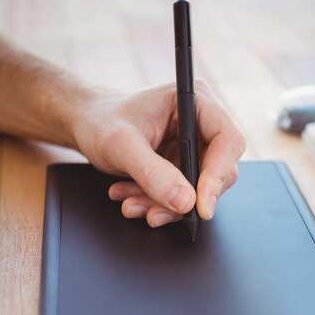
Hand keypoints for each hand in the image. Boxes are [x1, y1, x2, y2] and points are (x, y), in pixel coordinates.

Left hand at [73, 80, 245, 226]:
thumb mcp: (121, 146)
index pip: (227, 140)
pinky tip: (133, 199)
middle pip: (219, 171)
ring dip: (167, 206)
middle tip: (155, 212)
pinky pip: (184, 198)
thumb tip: (186, 201)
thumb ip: (153, 173)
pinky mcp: (184, 168)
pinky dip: (159, 205)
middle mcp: (201, 124)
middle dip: (187, 198)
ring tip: (132, 204)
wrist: (87, 126)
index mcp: (195, 102)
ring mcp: (194, 148)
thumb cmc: (101, 121)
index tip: (200, 206)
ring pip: (200, 191)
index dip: (218, 176)